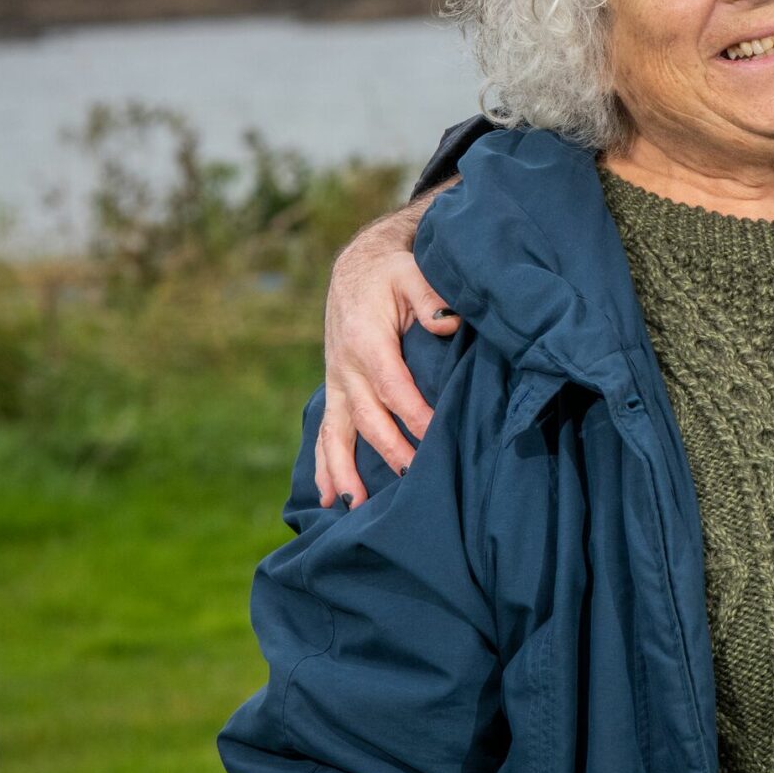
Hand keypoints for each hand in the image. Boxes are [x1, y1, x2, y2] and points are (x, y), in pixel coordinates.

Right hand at [316, 188, 459, 508]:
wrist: (357, 267)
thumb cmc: (393, 271)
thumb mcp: (413, 271)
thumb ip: (431, 295)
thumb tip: (448, 321)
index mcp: (366, 340)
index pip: (394, 387)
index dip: (415, 415)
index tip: (438, 436)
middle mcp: (345, 367)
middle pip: (367, 418)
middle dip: (389, 450)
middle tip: (414, 477)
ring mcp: (337, 382)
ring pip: (337, 434)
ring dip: (344, 470)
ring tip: (354, 505)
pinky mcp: (336, 390)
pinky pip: (326, 433)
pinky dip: (325, 465)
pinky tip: (328, 497)